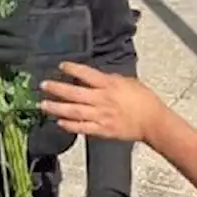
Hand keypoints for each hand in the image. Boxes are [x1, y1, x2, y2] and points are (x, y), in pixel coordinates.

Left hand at [40, 62, 165, 141]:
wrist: (152, 121)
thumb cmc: (143, 99)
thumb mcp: (127, 82)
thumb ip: (109, 80)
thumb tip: (93, 78)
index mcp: (109, 85)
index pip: (86, 74)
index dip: (72, 69)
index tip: (61, 66)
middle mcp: (102, 99)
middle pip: (74, 93)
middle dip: (57, 89)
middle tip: (43, 85)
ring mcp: (101, 116)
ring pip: (74, 111)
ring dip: (57, 108)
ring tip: (44, 105)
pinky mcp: (102, 130)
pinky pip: (82, 127)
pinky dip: (69, 125)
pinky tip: (59, 122)